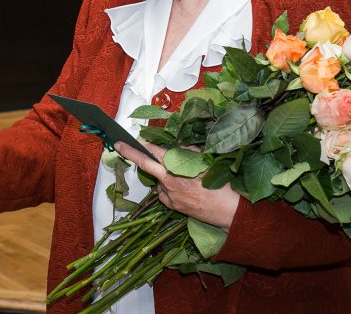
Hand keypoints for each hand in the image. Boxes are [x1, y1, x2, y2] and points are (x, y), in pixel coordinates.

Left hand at [115, 141, 239, 230]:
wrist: (230, 212)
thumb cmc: (221, 184)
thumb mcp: (206, 162)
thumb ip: (188, 153)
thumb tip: (177, 149)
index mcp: (177, 169)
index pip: (154, 153)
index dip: (142, 145)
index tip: (131, 138)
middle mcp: (169, 182)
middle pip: (145, 165)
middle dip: (130, 153)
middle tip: (120, 146)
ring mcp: (169, 196)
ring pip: (159, 180)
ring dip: (164, 175)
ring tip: (185, 178)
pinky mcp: (173, 206)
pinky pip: (164, 193)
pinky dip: (168, 188)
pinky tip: (183, 188)